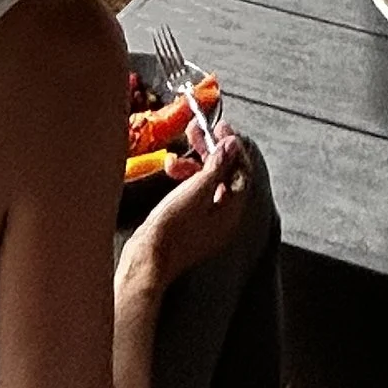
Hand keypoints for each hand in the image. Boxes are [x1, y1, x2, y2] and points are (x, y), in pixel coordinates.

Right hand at [128, 129, 252, 280]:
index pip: (241, 173)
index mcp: (232, 212)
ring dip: (193, 164)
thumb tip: (233, 145)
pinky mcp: (188, 224)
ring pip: (206, 184)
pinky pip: (193, 194)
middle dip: (210, 152)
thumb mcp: (198, 190)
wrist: (146, 259)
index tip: (222, 128)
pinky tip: (170, 169)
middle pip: (223, 176)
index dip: (232, 148)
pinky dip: (184, 180)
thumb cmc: (173, 227)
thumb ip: (217, 166)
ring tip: (175, 154)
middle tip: (198, 131)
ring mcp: (205, 223)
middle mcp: (223, 219)